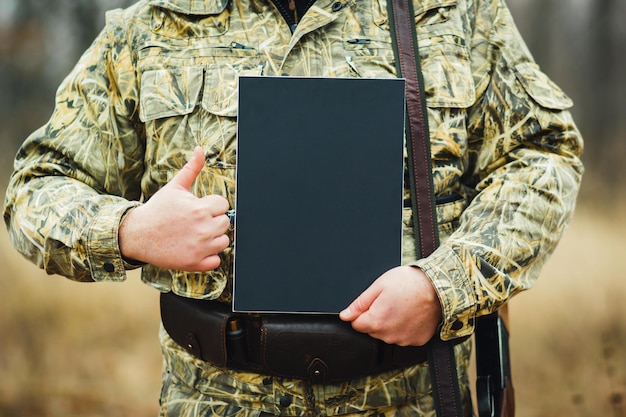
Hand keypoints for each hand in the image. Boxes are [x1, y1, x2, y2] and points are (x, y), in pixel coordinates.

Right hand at [119, 146, 230, 271]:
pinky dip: (208, 257)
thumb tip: (200, 149)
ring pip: (223, 242)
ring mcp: (199, 248)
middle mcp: (203, 229)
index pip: (224, 205)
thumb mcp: (174, 187)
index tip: (199, 208)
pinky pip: (216, 261)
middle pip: (226, 223)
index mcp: (200, 209)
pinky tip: (195, 249)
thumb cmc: (157, 210)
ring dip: (213, 239)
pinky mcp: (194, 263)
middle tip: (196, 222)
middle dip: (213, 221)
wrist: (137, 234)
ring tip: (195, 235)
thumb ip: (191, 169)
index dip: (212, 206)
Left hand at [339, 266, 441, 345]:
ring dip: (390, 324)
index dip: (362, 312)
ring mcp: (404, 340)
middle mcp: (389, 335)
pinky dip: (405, 328)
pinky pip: (404, 336)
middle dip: (376, 317)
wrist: (439, 287)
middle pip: (372, 330)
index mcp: (376, 321)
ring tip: (402, 306)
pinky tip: (411, 314)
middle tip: (389, 301)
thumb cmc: (410, 283)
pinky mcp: (418, 341)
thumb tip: (345, 316)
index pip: (356, 324)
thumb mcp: (379, 286)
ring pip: (387, 335)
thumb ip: (359, 304)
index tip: (373, 303)